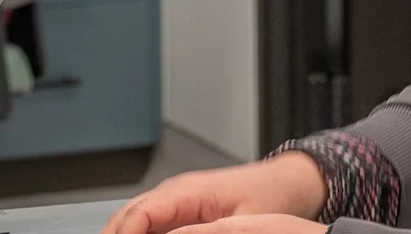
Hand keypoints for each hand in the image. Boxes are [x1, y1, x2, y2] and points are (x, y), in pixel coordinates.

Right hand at [102, 154, 327, 233]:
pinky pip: (150, 221)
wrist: (286, 182)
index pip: (141, 212)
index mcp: (188, 191)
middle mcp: (176, 191)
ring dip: (123, 233)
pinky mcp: (183, 207)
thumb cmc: (270, 197)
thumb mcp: (238, 224)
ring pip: (135, 217)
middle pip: (128, 214)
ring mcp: (177, 198)